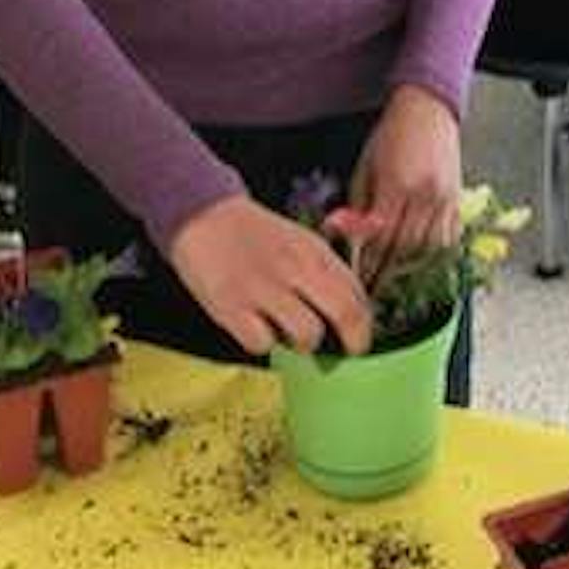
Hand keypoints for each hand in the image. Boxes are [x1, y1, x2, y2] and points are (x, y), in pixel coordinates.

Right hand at [166, 193, 372, 357]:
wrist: (203, 216)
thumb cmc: (257, 237)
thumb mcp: (301, 242)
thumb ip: (327, 272)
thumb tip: (353, 313)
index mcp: (315, 251)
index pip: (357, 293)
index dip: (365, 323)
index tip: (360, 337)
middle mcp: (294, 268)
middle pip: (344, 313)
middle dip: (355, 341)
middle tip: (348, 352)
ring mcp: (263, 289)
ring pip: (308, 335)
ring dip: (304, 344)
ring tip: (290, 333)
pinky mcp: (231, 308)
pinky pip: (263, 344)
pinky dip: (263, 343)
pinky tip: (256, 328)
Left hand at [332, 85, 462, 284]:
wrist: (428, 110)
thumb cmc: (391, 135)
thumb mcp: (365, 166)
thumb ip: (359, 204)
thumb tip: (345, 236)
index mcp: (397, 184)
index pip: (379, 236)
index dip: (366, 262)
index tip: (356, 278)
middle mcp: (424, 195)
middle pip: (404, 248)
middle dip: (385, 272)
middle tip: (372, 288)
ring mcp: (445, 199)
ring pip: (428, 249)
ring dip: (409, 269)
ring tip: (394, 281)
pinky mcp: (458, 201)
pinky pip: (449, 239)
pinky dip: (434, 255)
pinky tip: (420, 262)